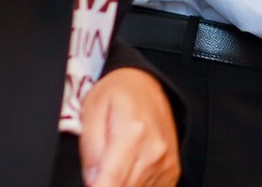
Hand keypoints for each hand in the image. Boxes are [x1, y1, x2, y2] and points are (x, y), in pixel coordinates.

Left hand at [78, 67, 178, 186]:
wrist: (147, 84)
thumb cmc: (117, 94)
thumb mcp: (91, 109)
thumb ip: (90, 148)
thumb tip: (91, 181)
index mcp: (133, 134)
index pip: (110, 182)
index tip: (91, 184)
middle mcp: (154, 151)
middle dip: (105, 185)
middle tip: (97, 172)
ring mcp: (166, 163)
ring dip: (120, 185)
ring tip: (113, 165)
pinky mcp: (171, 171)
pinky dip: (134, 184)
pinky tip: (128, 170)